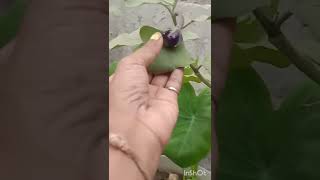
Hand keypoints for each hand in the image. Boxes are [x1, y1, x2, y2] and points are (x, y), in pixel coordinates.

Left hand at [109, 32, 183, 146]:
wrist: (137, 128)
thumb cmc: (126, 92)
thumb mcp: (130, 66)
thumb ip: (146, 51)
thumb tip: (158, 37)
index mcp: (122, 81)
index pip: (134, 64)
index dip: (144, 52)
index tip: (156, 39)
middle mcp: (137, 89)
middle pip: (150, 68)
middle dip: (158, 55)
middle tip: (170, 40)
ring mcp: (153, 95)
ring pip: (162, 74)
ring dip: (169, 61)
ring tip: (177, 45)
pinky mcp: (169, 101)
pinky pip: (174, 83)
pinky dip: (178, 72)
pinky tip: (181, 59)